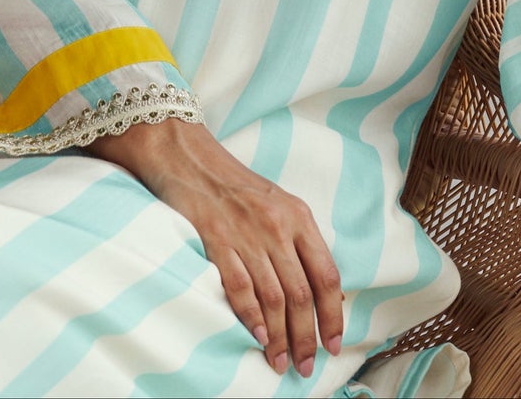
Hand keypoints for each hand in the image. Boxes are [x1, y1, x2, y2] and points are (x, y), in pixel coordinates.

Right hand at [86, 118, 342, 376]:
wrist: (187, 154)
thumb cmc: (233, 183)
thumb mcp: (276, 204)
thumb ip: (295, 241)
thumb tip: (316, 292)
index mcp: (298, 216)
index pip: (327, 274)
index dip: (333, 314)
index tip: (333, 343)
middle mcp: (277, 225)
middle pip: (302, 293)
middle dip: (307, 336)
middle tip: (306, 366)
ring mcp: (247, 232)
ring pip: (274, 297)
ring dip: (281, 337)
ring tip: (282, 363)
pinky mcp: (216, 238)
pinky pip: (241, 286)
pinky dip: (251, 316)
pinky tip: (258, 336)